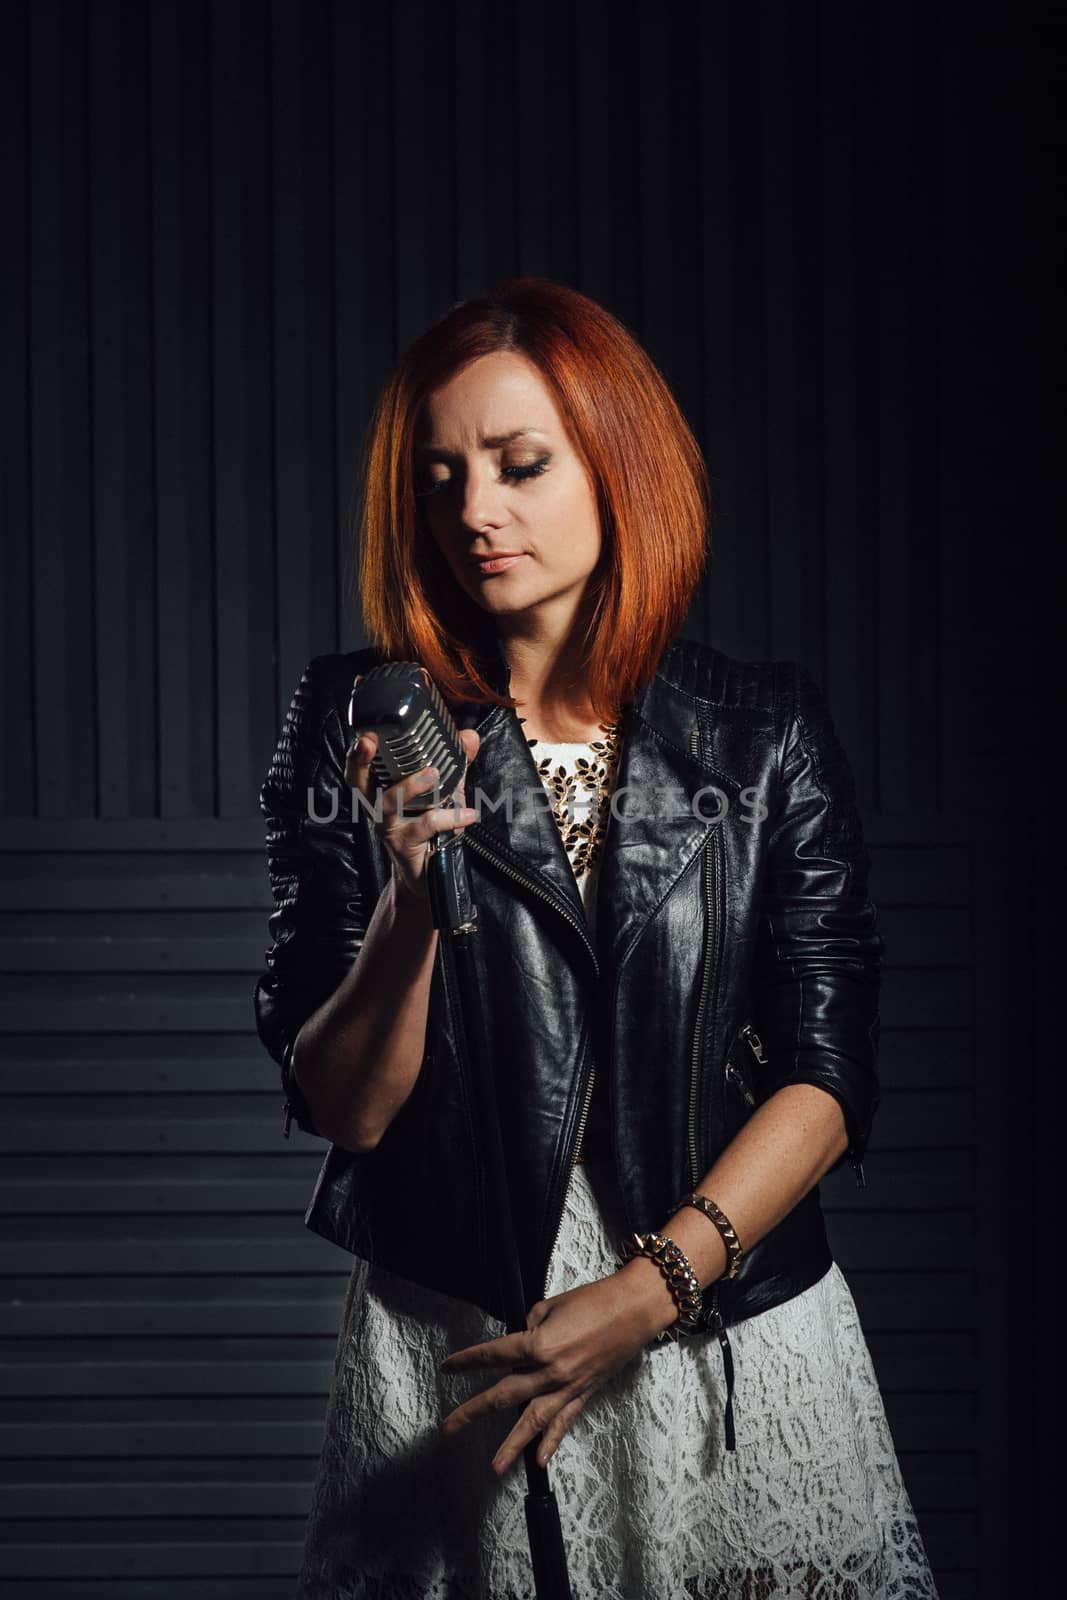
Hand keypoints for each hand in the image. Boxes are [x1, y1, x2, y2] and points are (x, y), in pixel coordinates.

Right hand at [345, 674, 480, 903]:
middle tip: (367, 739)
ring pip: (387, 802)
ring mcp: (387, 826)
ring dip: (408, 785)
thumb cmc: (429, 826)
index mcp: (379, 785)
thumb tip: (469, 735)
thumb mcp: (444, 790)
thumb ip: (456, 762)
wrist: (428, 876)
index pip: (363, 752)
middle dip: (359, 758)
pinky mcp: (404, 845)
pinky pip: (424, 828)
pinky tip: (469, 813)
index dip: (360, 722)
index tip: (359, 690)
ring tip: (432, 774)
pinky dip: (449, 819)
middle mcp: (375, 804)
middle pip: (356, 778)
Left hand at [438, 1264, 676, 1475]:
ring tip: (494, 1467)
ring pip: (533, 1421)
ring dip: (512, 1445)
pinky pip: (565, 1421)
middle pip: (504, 1395)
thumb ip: (532, 1325)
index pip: (495, 1355)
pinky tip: (539, 1460)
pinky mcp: (585, 1393)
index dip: (468, 1360)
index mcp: (539, 1345)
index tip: (448, 1368)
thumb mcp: (553, 1304)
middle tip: (449, 1427)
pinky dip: (552, 1442)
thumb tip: (524, 1338)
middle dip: (474, 1411)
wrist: (635, 1309)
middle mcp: (550, 1372)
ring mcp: (569, 1387)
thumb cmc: (595, 1300)